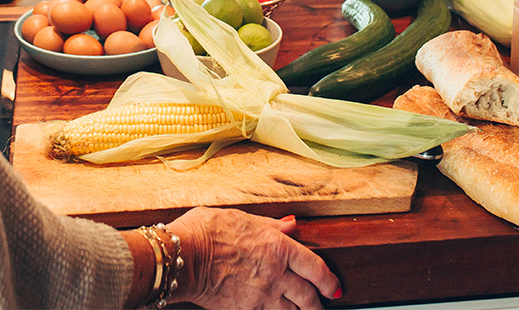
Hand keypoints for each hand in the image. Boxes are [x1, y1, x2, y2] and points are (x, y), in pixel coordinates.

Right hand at [168, 207, 341, 309]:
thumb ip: (270, 225)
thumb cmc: (207, 231)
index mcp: (277, 246)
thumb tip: (291, 225)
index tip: (334, 286)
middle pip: (307, 295)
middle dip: (318, 303)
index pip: (315, 266)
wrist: (183, 258)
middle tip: (323, 306)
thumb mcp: (242, 218)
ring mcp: (261, 295)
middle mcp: (275, 274)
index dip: (328, 279)